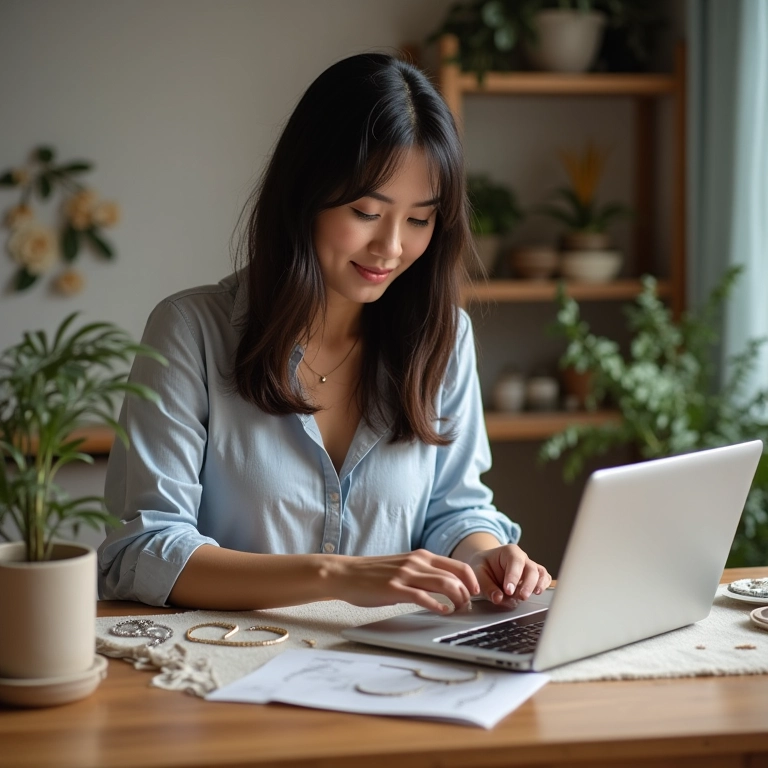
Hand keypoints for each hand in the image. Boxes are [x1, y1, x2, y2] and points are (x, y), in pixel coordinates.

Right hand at [327, 549, 480, 613]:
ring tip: (459, 611)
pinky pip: (422, 597)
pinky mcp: (394, 588)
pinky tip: (442, 611)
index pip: (457, 566)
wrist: (346, 573)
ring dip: (457, 599)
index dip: (472, 580)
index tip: (476, 594)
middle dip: (468, 593)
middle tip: (469, 606)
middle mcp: (416, 562)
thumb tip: (445, 586)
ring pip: (444, 584)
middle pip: (455, 575)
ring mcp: (405, 574)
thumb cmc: (373, 573)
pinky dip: (436, 605)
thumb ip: (422, 572)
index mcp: (420, 556)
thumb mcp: (403, 566)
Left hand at [468, 544, 550, 603]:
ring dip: (538, 585)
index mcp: (509, 551)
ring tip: (533, 595)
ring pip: (540, 573)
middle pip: (531, 569)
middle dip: (527, 584)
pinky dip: (543, 585)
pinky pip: (544, 579)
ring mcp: (530, 567)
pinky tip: (538, 592)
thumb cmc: (484, 565)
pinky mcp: (534, 577)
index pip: (515, 562)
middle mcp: (522, 558)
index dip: (513, 576)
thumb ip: (487, 586)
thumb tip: (498, 598)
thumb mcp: (479, 572)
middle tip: (521, 596)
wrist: (487, 563)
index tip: (508, 590)